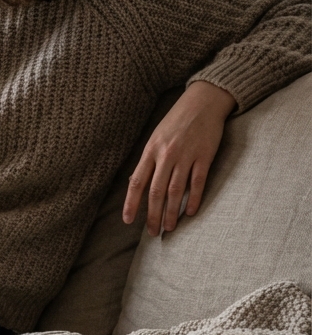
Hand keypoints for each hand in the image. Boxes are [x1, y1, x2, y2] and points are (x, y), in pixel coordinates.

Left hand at [123, 81, 235, 236]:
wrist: (203, 102)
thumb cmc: (176, 122)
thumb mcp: (156, 138)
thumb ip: (148, 161)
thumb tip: (137, 183)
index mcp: (150, 151)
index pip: (137, 183)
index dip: (132, 204)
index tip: (129, 221)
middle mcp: (166, 155)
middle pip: (156, 191)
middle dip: (153, 214)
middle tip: (152, 232)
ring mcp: (186, 156)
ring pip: (175, 190)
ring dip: (171, 212)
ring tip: (169, 227)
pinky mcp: (205, 156)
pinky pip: (198, 182)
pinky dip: (193, 199)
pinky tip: (189, 212)